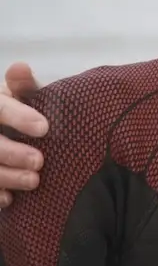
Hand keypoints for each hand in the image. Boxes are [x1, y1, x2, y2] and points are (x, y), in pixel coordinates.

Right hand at [0, 62, 48, 206]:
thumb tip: (20, 67)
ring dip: (5, 175)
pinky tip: (8, 199)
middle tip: (39, 161)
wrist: (5, 131)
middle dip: (11, 152)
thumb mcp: (16, 96)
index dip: (17, 116)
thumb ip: (22, 86)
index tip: (44, 127)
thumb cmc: (13, 112)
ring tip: (33, 181)